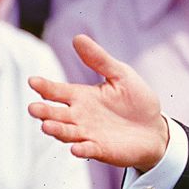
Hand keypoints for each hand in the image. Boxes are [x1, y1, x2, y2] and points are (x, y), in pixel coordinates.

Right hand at [28, 35, 169, 171]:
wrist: (155, 128)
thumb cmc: (136, 100)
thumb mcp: (121, 75)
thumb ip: (99, 60)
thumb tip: (78, 38)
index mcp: (82, 96)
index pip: (58, 91)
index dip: (45, 87)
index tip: (33, 81)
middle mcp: (79, 116)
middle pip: (56, 114)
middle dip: (44, 111)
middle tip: (34, 108)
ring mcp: (87, 134)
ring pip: (66, 133)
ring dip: (56, 130)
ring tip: (47, 126)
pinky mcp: (100, 149)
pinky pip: (87, 150)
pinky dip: (81, 150)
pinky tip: (76, 148)